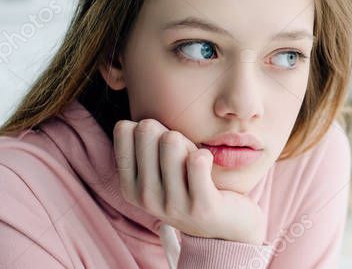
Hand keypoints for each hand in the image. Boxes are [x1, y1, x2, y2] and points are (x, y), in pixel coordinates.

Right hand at [113, 119, 265, 244]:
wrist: (226, 228)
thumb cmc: (193, 184)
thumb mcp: (163, 168)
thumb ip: (150, 144)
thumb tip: (145, 123)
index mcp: (130, 186)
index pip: (124, 130)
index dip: (147, 126)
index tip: (161, 143)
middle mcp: (146, 197)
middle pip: (148, 131)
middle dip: (169, 131)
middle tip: (183, 151)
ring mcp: (173, 204)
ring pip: (172, 142)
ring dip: (189, 144)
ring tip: (196, 160)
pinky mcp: (201, 206)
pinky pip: (198, 161)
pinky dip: (205, 155)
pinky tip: (208, 164)